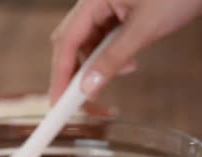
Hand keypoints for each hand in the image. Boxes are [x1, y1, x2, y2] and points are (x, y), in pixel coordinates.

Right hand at [49, 0, 201, 101]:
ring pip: (89, 46)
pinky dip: (112, 59)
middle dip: (76, 74)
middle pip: (71, 45)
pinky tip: (129, 63)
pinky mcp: (123, 17)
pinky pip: (105, 43)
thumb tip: (88, 87)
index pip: (65, 42)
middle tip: (80, 102)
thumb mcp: (143, 29)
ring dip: (97, 67)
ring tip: (122, 72)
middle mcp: (96, 4)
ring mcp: (109, 10)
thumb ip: (113, 59)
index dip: (60, 74)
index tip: (58, 102)